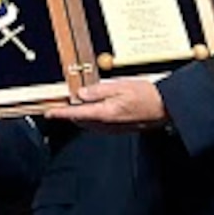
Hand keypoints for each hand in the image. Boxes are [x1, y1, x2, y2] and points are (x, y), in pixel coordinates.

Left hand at [42, 78, 166, 129]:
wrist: (164, 107)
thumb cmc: (146, 94)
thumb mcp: (121, 86)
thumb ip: (99, 90)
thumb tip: (81, 94)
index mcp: (105, 113)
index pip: (77, 114)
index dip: (61, 113)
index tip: (49, 113)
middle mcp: (107, 124)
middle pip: (80, 121)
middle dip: (69, 113)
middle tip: (61, 103)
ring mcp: (113, 128)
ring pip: (89, 124)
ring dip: (80, 116)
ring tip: (76, 104)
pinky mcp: (118, 129)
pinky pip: (98, 126)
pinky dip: (91, 118)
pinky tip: (94, 109)